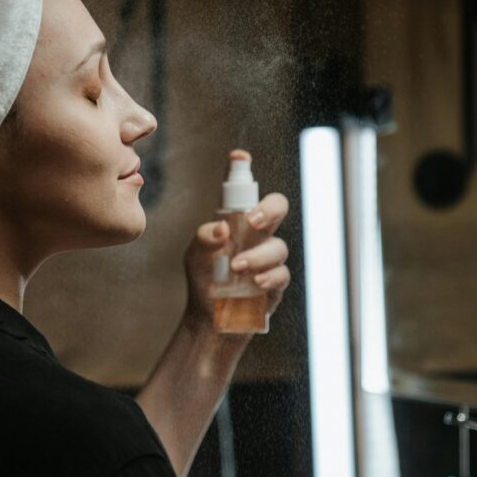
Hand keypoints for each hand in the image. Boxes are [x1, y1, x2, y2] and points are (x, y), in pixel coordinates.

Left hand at [182, 149, 290, 332]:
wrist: (208, 318)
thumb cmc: (204, 278)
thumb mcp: (195, 255)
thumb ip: (204, 238)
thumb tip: (223, 229)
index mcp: (238, 221)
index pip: (244, 192)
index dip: (243, 170)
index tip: (238, 157)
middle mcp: (258, 234)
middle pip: (277, 207)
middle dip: (270, 209)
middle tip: (253, 220)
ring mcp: (269, 258)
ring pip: (278, 246)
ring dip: (258, 255)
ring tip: (236, 267)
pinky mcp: (276, 283)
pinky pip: (282, 274)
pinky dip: (269, 276)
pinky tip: (255, 283)